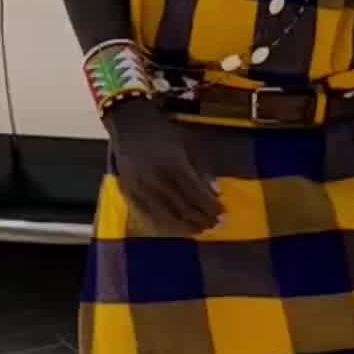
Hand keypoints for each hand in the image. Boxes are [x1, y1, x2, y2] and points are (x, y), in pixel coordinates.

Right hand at [106, 99, 222, 234]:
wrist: (129, 122)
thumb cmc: (164, 132)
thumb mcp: (188, 144)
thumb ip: (202, 170)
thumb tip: (216, 194)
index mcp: (174, 165)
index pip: (196, 195)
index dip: (211, 208)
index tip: (224, 214)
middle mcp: (156, 179)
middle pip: (183, 209)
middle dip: (202, 220)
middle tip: (216, 226)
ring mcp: (140, 188)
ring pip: (166, 217)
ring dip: (186, 227)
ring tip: (200, 231)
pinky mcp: (128, 193)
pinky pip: (147, 216)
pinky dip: (164, 225)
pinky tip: (177, 229)